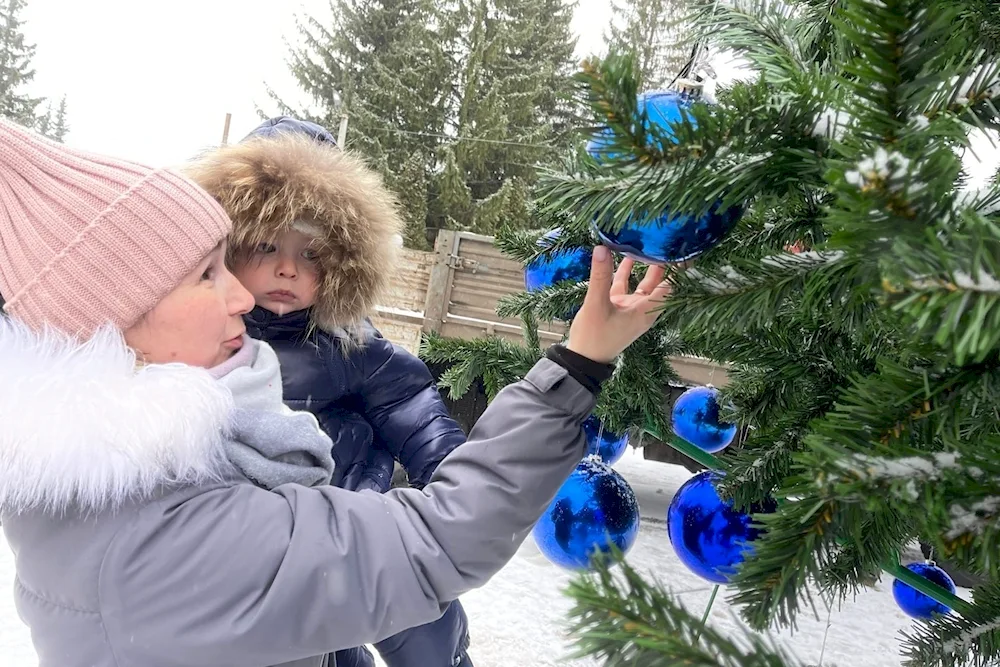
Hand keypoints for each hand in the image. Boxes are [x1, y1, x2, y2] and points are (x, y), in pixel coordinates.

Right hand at [565, 247, 670, 363]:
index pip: (669, 287)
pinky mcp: (618, 306)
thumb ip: (600, 276)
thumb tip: (602, 248)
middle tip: (665, 239)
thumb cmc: (595, 336)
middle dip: (662, 263)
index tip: (680, 249)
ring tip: (647, 243)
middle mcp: (642, 308)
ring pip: (643, 283)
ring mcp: (631, 307)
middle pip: (659, 283)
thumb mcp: (597, 305)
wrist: (583, 360)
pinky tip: (623, 256)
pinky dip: (626, 272)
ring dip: (644, 266)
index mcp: (645, 311)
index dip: (676, 269)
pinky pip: (626, 286)